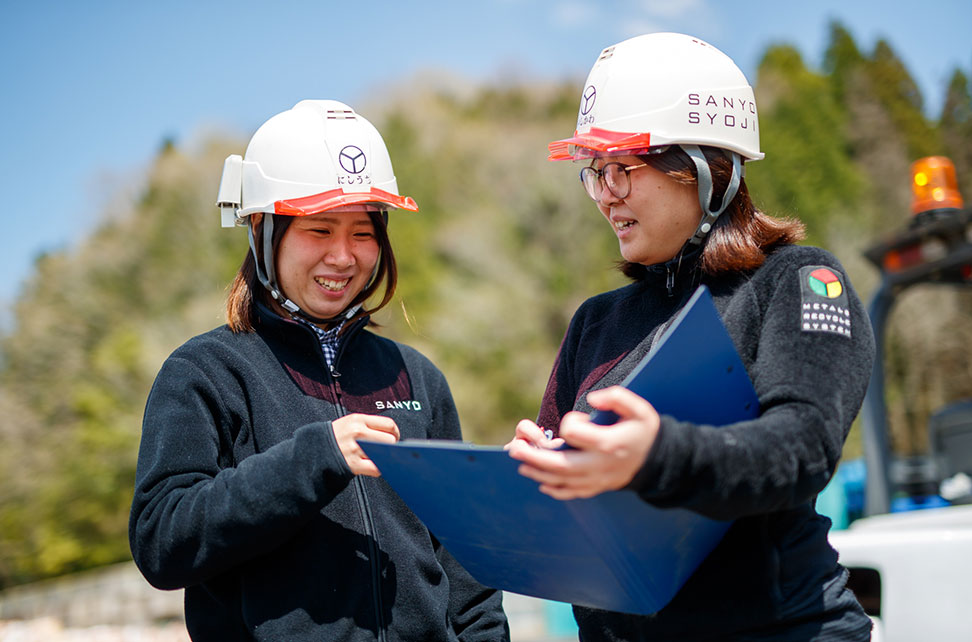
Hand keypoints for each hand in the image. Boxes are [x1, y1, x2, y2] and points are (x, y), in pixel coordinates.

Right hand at [332, 413, 399, 476]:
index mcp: (358, 419)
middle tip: (386, 450)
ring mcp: (355, 448)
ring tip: (379, 457)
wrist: (314, 449)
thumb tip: (391, 434)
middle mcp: (357, 432)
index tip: (393, 437)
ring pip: (384, 453)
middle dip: (392, 446)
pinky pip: (375, 468)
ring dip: (385, 457)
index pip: (388, 424)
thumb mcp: (350, 423)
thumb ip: (369, 425)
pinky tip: (373, 466)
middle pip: (390, 440)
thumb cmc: (336, 437)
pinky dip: (378, 469)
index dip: (395, 432)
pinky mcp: (353, 464)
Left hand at [508, 386, 659, 498]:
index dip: (570, 422)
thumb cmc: (644, 431)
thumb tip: (592, 399)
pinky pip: (571, 493)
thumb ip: (616, 398)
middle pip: (560, 465)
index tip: (576, 419)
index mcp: (607, 444)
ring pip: (561, 481)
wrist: (658, 461)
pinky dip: (554, 490)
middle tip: (514, 449)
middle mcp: (599, 465)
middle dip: (533, 457)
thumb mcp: (639, 409)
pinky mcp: (596, 488)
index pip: (574, 433)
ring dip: (537, 473)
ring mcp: (597, 480)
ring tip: (521, 464)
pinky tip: (541, 483)